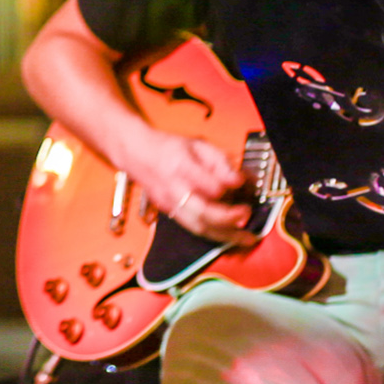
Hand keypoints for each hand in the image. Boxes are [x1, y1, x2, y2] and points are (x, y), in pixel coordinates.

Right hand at [101, 124, 255, 243]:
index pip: (209, 185)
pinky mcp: (169, 213)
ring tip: (245, 238)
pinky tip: (228, 235)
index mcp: (181, 167)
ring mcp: (169, 204)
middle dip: (229, 219)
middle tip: (247, 215)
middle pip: (203, 213)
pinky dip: (213, 234)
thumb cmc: (166, 148)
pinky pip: (193, 228)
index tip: (242, 182)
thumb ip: (219, 161)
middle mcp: (174, 190)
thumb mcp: (196, 145)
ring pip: (198, 227)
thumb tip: (238, 180)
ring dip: (225, 236)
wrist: (136, 154)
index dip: (229, 185)